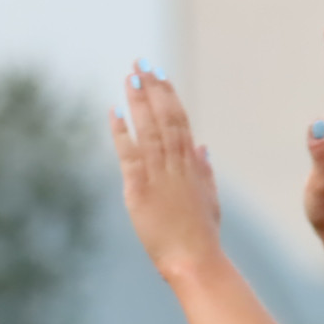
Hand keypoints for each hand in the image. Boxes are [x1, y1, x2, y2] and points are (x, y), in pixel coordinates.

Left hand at [109, 65, 223, 275]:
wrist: (195, 259)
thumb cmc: (202, 235)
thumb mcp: (210, 199)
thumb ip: (205, 171)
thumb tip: (203, 146)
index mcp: (192, 166)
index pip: (180, 121)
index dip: (170, 95)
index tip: (160, 75)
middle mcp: (177, 164)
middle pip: (165, 117)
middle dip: (153, 88)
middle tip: (141, 64)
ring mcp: (159, 175)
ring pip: (149, 129)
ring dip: (138, 101)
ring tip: (129, 77)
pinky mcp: (140, 190)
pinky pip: (129, 154)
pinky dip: (121, 131)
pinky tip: (114, 112)